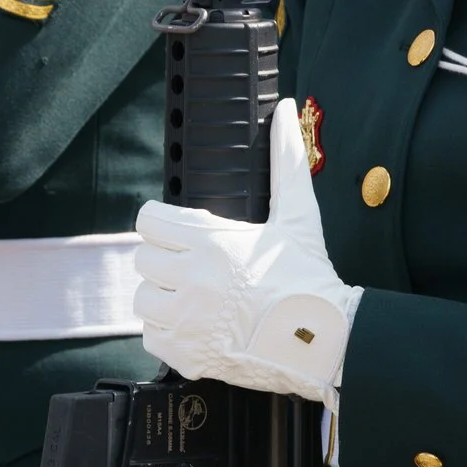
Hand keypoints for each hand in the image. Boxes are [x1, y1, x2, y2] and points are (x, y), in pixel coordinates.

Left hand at [134, 96, 362, 407]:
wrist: (323, 342)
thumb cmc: (309, 277)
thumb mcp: (298, 216)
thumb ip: (286, 159)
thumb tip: (287, 109)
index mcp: (212, 242)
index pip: (149, 222)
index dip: (163, 225)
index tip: (179, 233)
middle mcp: (193, 281)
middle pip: (143, 260)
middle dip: (165, 260)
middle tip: (193, 266)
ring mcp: (188, 323)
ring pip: (143, 300)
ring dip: (163, 297)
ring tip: (195, 297)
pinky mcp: (187, 358)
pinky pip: (152, 338)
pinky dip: (168, 333)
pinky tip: (197, 326)